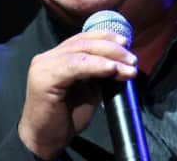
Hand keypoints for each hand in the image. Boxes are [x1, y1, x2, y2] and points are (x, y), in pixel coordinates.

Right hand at [18, 30, 136, 159]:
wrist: (46, 139)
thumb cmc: (67, 116)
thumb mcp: (89, 88)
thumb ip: (99, 71)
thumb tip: (122, 61)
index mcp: (58, 56)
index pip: (84, 39)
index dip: (106, 37)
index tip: (127, 42)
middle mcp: (48, 57)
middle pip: (85, 43)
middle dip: (113, 49)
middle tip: (132, 59)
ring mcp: (44, 66)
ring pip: (82, 51)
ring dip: (109, 58)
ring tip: (128, 67)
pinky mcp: (44, 79)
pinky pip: (74, 66)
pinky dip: (96, 66)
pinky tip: (111, 69)